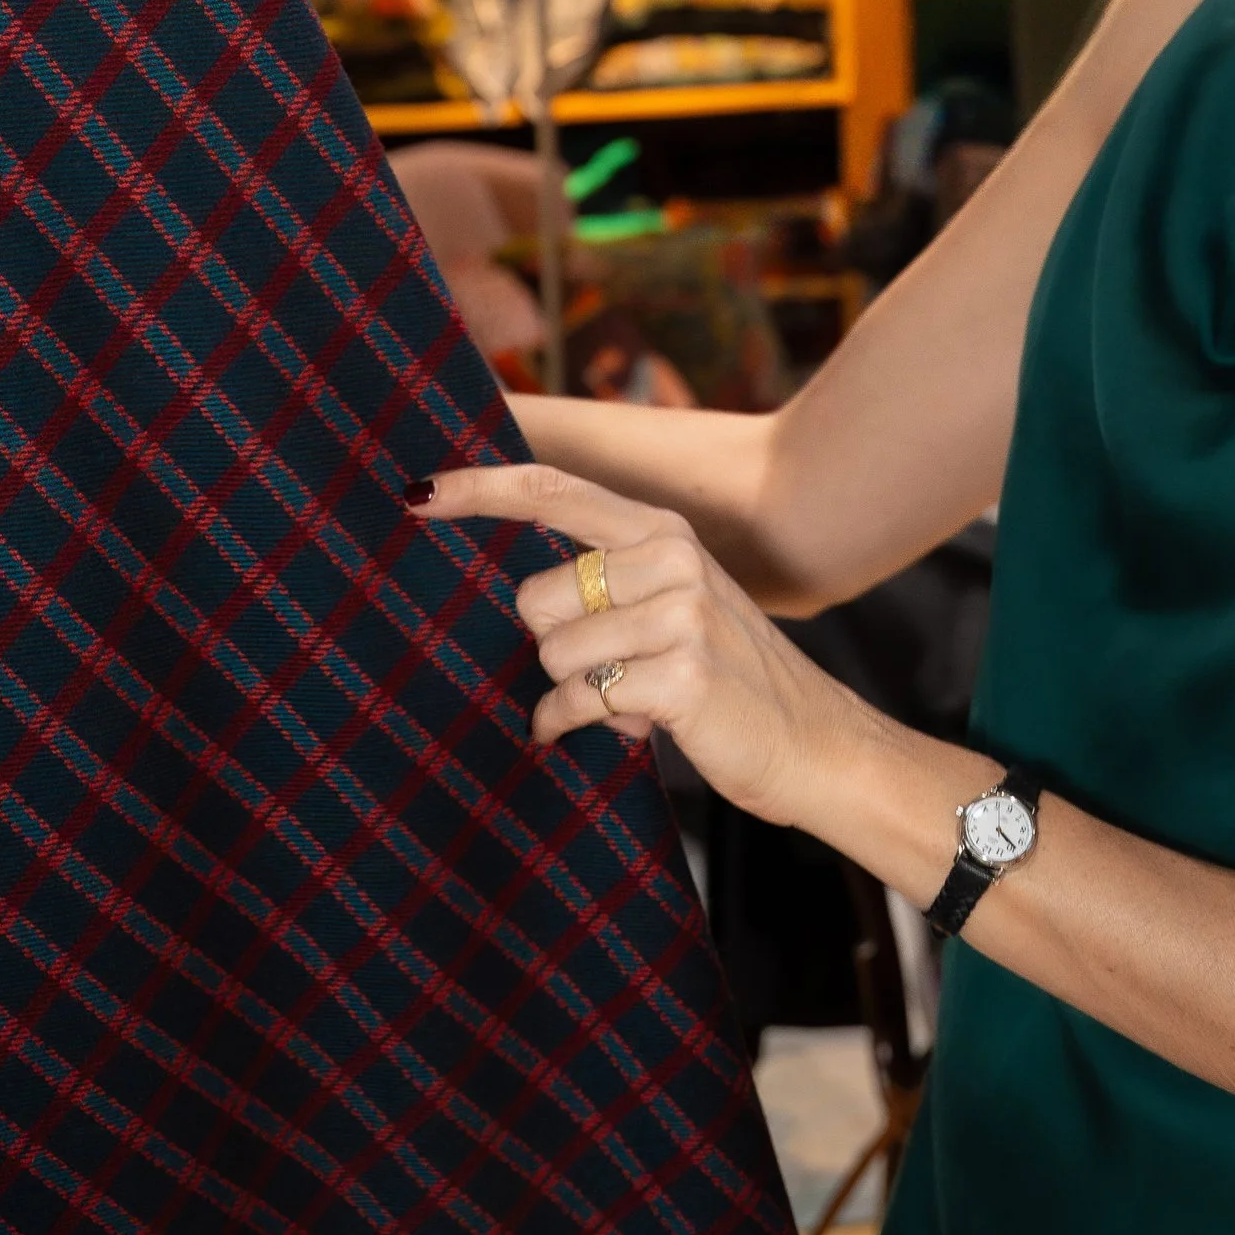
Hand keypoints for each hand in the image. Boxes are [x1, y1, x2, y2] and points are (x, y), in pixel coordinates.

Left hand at [407, 461, 859, 822]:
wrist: (817, 744)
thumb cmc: (730, 681)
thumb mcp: (675, 607)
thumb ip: (607, 582)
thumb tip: (512, 592)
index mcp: (661, 532)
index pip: (553, 493)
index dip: (479, 490)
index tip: (417, 495)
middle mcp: (671, 558)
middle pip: (533, 595)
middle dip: (550, 646)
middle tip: (603, 669)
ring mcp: (679, 614)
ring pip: (551, 652)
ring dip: (570, 692)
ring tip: (625, 698)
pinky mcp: (682, 673)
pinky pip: (576, 700)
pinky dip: (575, 726)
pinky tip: (624, 728)